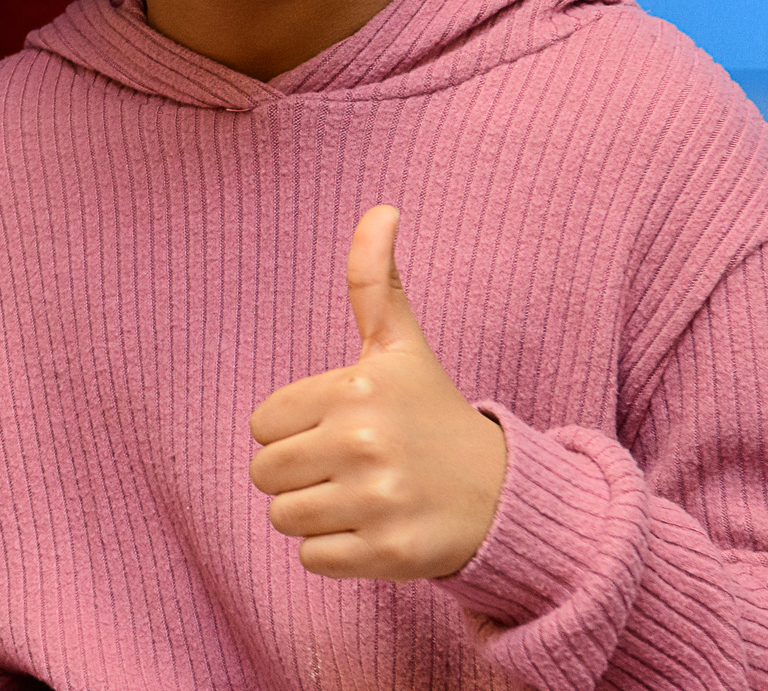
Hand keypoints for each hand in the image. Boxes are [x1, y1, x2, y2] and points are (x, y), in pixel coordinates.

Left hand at [248, 205, 506, 579]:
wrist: (506, 496)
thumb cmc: (434, 415)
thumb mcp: (402, 345)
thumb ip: (375, 279)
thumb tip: (382, 207)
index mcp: (355, 391)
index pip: (261, 424)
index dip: (293, 430)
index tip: (339, 428)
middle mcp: (364, 443)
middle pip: (264, 473)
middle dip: (298, 475)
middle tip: (349, 468)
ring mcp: (377, 501)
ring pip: (283, 518)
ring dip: (314, 514)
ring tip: (361, 498)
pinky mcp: (388, 554)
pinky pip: (311, 559)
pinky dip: (333, 553)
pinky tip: (373, 530)